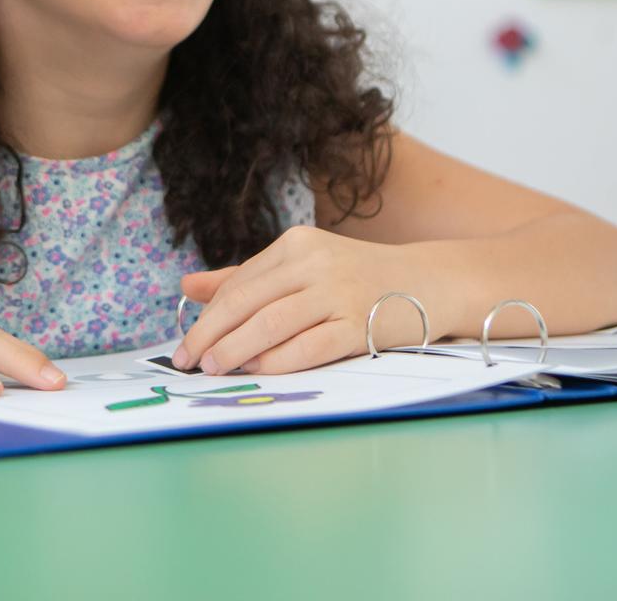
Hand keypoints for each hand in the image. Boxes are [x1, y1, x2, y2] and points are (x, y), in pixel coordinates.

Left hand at [172, 225, 424, 374]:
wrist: (428, 283)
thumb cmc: (357, 278)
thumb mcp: (302, 266)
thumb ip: (245, 276)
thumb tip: (187, 285)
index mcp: (296, 244)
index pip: (238, 284)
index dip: (207, 317)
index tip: (187, 344)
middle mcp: (314, 263)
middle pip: (246, 303)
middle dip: (211, 335)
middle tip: (188, 361)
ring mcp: (337, 293)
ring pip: (270, 324)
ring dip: (235, 350)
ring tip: (214, 369)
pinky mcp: (358, 324)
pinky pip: (307, 347)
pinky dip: (276, 361)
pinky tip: (256, 371)